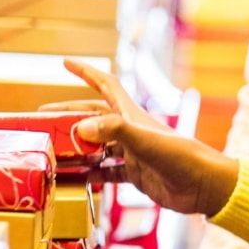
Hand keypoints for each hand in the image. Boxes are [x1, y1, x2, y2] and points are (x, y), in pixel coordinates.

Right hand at [63, 59, 238, 216]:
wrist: (204, 186)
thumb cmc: (181, 158)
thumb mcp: (145, 142)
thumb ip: (115, 132)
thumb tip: (81, 128)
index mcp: (133, 115)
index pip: (106, 85)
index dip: (86, 72)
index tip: (65, 62)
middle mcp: (131, 130)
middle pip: (95, 116)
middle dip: (70, 115)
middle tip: (45, 120)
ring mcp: (134, 152)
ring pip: (98, 145)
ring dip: (77, 146)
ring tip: (54, 151)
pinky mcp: (137, 173)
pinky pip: (107, 171)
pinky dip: (91, 173)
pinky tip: (77, 178)